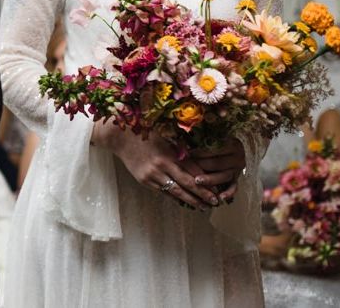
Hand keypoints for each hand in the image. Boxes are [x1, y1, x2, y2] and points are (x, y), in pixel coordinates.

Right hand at [92, 122, 219, 209]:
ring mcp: (152, 175)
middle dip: (203, 194)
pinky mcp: (145, 181)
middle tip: (216, 202)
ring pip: (176, 191)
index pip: (193, 170)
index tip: (218, 188)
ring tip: (203, 206)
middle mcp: (162, 165)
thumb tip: (201, 159)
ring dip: (191, 200)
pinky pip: (163, 192)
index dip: (207, 181)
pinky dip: (175, 197)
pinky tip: (184, 201)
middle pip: (187, 183)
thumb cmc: (146, 133)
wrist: (121, 138)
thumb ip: (182, 147)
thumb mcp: (166, 136)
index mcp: (170, 152)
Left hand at [190, 137, 245, 202]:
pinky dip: (228, 193)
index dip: (200, 151)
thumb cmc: (216, 141)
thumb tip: (182, 139)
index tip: (187, 152)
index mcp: (233, 144)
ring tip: (197, 181)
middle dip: (202, 165)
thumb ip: (201, 139)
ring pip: (224, 176)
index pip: (215, 149)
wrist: (233, 149)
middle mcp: (238, 157)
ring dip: (210, 180)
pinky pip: (234, 188)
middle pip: (218, 163)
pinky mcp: (237, 179)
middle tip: (188, 167)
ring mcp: (238, 170)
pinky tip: (220, 198)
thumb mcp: (212, 137)